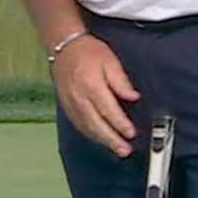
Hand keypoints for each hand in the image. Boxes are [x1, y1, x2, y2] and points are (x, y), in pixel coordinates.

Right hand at [51, 35, 139, 157]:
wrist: (63, 47)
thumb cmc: (88, 52)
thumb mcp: (110, 60)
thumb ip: (121, 81)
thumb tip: (133, 97)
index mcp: (91, 85)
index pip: (108, 110)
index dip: (120, 124)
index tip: (131, 133)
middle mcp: (79, 98)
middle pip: (96, 124)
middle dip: (112, 139)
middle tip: (125, 150)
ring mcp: (71, 104)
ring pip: (87, 128)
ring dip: (102, 141)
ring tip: (116, 149)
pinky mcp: (66, 107)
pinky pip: (79, 125)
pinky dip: (91, 135)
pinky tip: (100, 139)